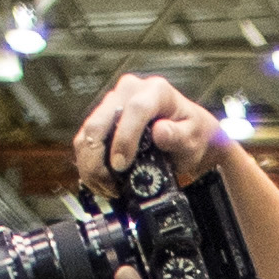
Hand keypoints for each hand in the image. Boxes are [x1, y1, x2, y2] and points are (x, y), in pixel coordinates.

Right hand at [74, 74, 219, 191]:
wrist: (185, 133)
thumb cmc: (191, 134)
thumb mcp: (193, 138)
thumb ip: (179, 136)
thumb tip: (160, 132)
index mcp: (156, 91)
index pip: (135, 109)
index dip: (125, 138)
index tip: (121, 165)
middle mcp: (129, 90)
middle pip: (99, 122)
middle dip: (98, 159)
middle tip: (110, 186)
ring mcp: (112, 102)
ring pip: (87, 133)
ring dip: (90, 165)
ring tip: (107, 188)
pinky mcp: (102, 117)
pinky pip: (85, 140)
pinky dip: (88, 164)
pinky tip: (101, 181)